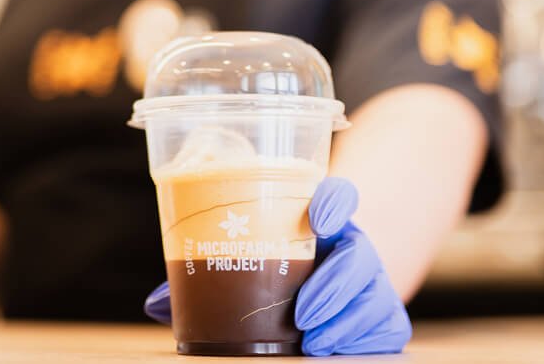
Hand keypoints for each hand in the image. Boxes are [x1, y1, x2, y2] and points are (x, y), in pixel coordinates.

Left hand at [143, 178, 411, 355]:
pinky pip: (386, 327)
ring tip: (313, 342)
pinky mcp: (386, 313)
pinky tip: (335, 350)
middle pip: (359, 254)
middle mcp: (353, 245)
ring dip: (345, 320)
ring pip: (374, 295)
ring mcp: (374, 280)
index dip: (335, 201)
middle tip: (302, 311)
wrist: (330, 283)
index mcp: (321, 219)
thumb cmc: (278, 266)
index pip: (340, 195)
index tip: (317, 217)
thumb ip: (207, 273)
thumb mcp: (250, 260)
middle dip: (334, 282)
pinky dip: (362, 341)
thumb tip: (156, 302)